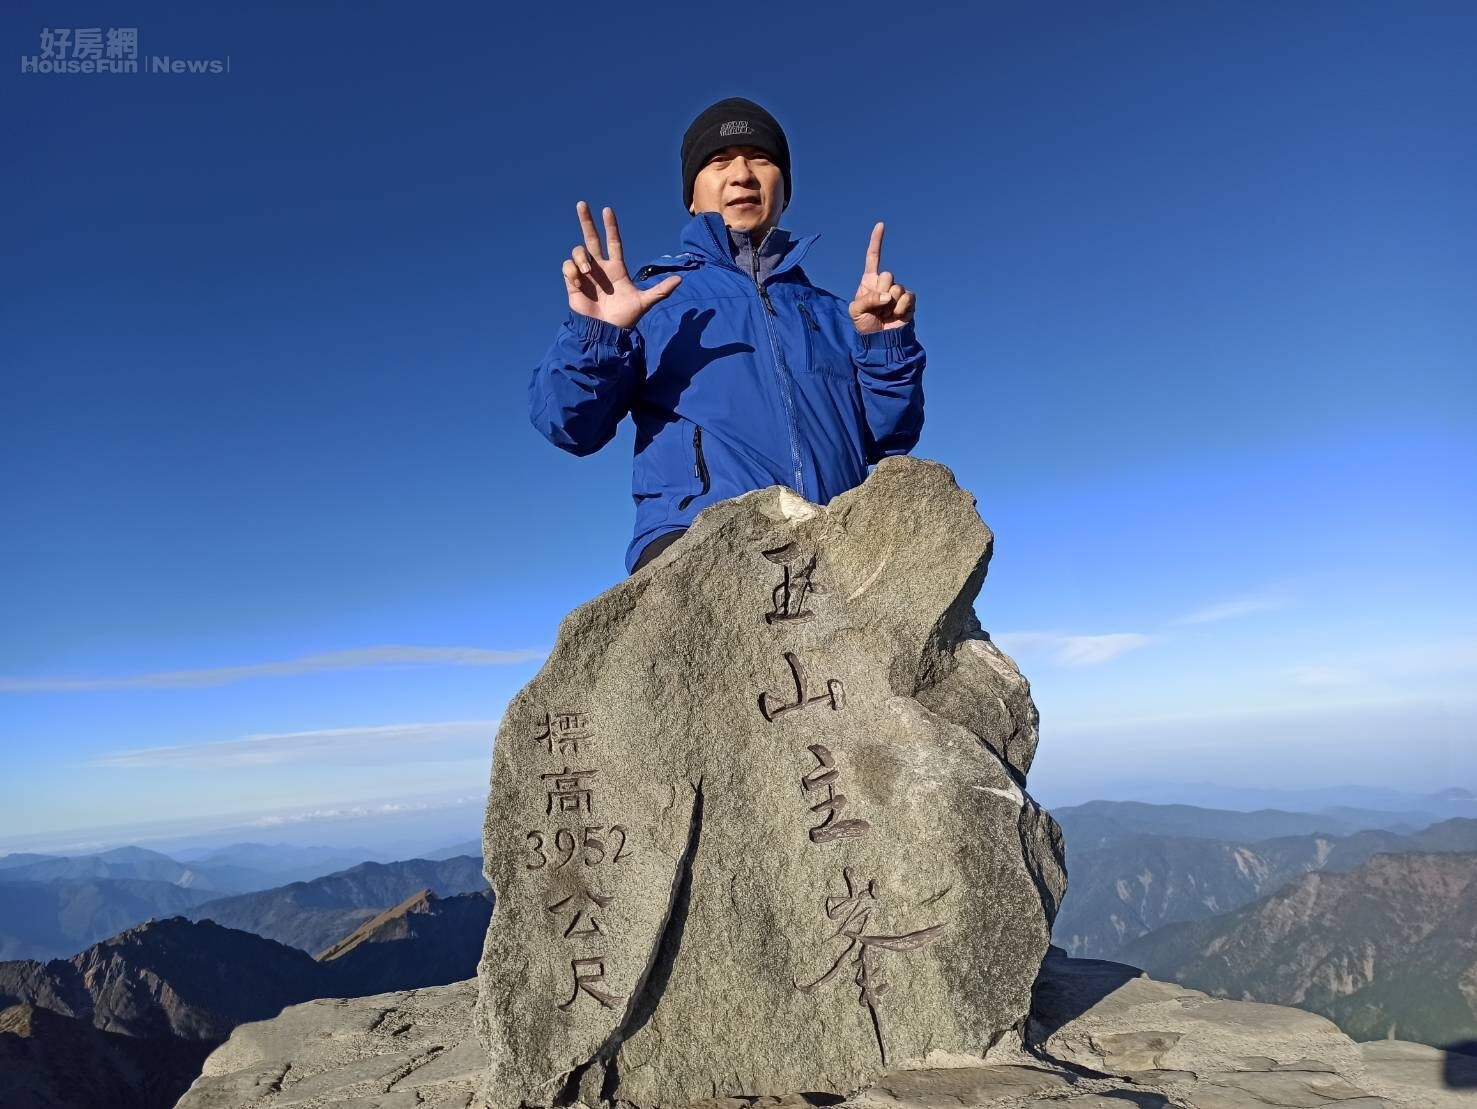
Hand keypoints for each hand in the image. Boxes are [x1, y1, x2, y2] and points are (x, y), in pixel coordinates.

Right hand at [562, 201, 680, 328]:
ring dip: (581, 257)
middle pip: (591, 238)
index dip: (611, 226)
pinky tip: (578, 281)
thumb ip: (661, 291)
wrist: (605, 332)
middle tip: (582, 203)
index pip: (613, 241)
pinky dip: (571, 270)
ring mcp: (585, 275)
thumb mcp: (645, 303)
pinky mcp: (573, 283)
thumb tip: (681, 279)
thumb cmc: (624, 318)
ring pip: (578, 252)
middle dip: (586, 220)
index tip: (608, 210)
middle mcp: (600, 267)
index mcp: (616, 268)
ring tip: (586, 272)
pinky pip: (567, 267)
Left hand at [848, 221, 915, 333]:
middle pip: (887, 275)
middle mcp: (884, 284)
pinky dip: (900, 308)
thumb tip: (888, 296)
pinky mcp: (909, 301)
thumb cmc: (864, 326)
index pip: (873, 258)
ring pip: (897, 288)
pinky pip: (907, 297)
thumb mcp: (855, 311)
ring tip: (886, 314)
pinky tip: (896, 316)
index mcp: (869, 282)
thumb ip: (866, 299)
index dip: (877, 241)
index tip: (881, 225)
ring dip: (890, 305)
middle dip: (880, 293)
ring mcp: (898, 291)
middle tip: (878, 307)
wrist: (880, 342)